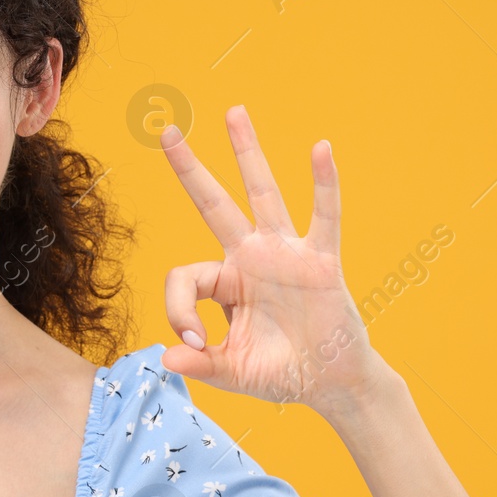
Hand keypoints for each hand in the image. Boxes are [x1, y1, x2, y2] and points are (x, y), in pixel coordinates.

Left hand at [157, 105, 390, 416]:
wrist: (330, 384)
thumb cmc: (281, 373)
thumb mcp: (232, 372)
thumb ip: (200, 364)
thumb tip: (166, 356)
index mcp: (225, 283)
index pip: (186, 277)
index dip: (179, 310)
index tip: (195, 341)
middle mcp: (251, 257)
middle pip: (213, 204)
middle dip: (190, 170)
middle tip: (165, 131)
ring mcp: (285, 254)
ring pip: (262, 194)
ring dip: (247, 153)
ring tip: (232, 113)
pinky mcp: (321, 261)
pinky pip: (324, 216)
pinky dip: (324, 184)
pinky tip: (320, 149)